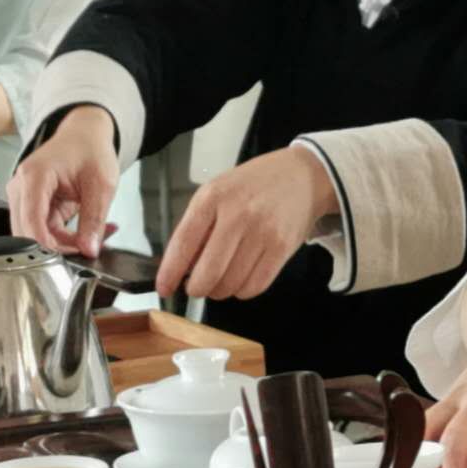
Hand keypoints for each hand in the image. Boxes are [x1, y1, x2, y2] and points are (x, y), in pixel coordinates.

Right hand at [9, 106, 119, 256]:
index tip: (70, 258)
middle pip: (28, 232)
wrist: (85, 135)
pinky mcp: (32, 204)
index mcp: (34, 177)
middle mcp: (21, 187)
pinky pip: (45, 230)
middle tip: (91, 247)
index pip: (31, 221)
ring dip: (65, 243)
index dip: (47, 246)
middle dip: (60, 247)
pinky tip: (88, 232)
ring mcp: (24, 196)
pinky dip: (66, 236)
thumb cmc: (90, 150)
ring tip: (97, 236)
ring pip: (36, 235)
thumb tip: (89, 250)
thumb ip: (94, 219)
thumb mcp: (102, 185)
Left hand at [155, 145, 335, 300]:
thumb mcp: (218, 191)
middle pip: (208, 273)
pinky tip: (242, 279)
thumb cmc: (255, 185)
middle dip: (197, 289)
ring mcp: (263, 232)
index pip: (183, 243)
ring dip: (221, 290)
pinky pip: (256, 286)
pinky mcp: (283, 247)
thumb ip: (198, 225)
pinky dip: (243, 291)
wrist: (303, 176)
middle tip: (197, 286)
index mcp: (214, 197)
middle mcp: (238, 214)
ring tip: (223, 279)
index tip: (164, 288)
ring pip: (231, 284)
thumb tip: (183, 267)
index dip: (170, 272)